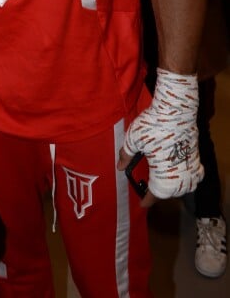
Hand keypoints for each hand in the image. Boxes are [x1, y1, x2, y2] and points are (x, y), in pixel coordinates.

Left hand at [119, 69, 202, 201]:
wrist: (176, 110)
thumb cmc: (153, 125)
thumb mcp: (133, 139)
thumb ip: (126, 154)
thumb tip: (119, 167)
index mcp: (163, 174)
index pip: (155, 194)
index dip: (147, 200)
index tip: (142, 204)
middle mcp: (178, 174)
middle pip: (171, 192)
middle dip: (160, 193)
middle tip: (149, 189)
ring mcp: (189, 165)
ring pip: (185, 185)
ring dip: (174, 187)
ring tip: (162, 181)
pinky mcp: (195, 155)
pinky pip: (194, 174)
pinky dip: (186, 177)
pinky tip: (178, 171)